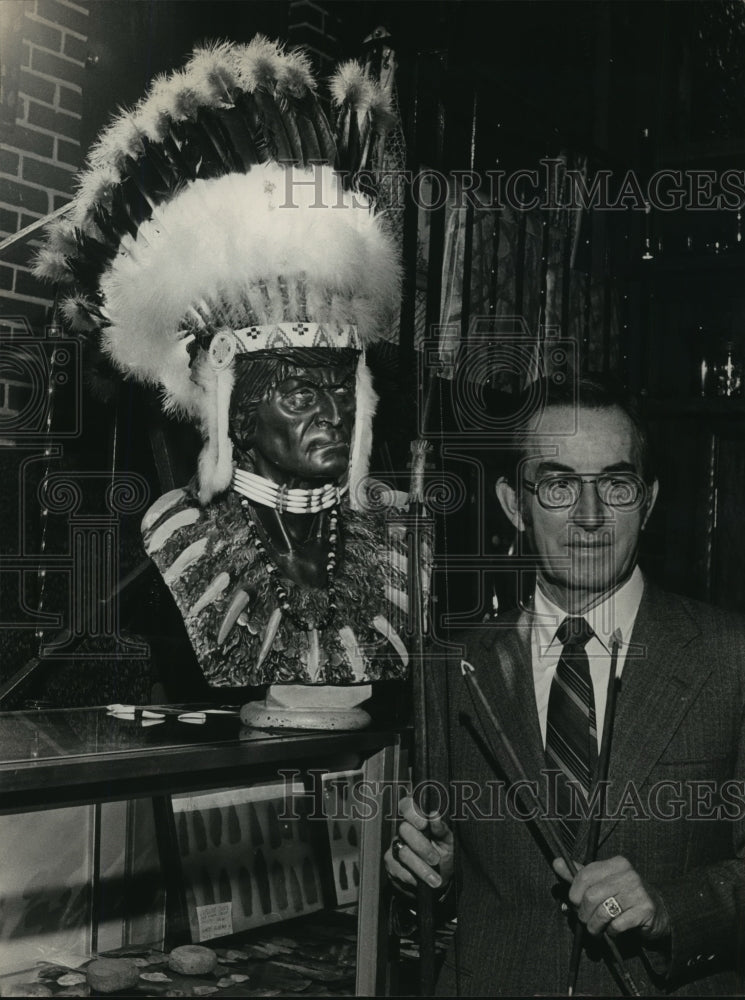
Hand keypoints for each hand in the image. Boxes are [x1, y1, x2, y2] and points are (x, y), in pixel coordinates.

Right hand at [384, 794, 453, 892]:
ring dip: (421, 868)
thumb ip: (441, 829)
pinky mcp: (391, 866)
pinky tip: (421, 883)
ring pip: (402, 853)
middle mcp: (403, 832)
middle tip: (436, 860)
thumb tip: (434, 815)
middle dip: (422, 847)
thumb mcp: (448, 843)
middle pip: (404, 830)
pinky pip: (397, 870)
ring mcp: (394, 848)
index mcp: (417, 821)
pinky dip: (412, 878)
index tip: (423, 824)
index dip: (412, 812)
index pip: (406, 806)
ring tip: (435, 879)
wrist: (439, 881)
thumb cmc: (444, 856)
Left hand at [553, 855, 670, 940]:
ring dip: (595, 926)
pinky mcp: (646, 910)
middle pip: (591, 896)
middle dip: (583, 913)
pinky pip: (617, 925)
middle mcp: (628, 874)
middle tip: (585, 920)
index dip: (574, 893)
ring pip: (603, 912)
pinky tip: (614, 930)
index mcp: (616, 863)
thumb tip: (556, 862)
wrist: (658, 912)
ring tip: (596, 930)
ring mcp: (639, 891)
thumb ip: (579, 875)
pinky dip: (611, 932)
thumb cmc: (623, 896)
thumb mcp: (602, 882)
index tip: (574, 904)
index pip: (584, 875)